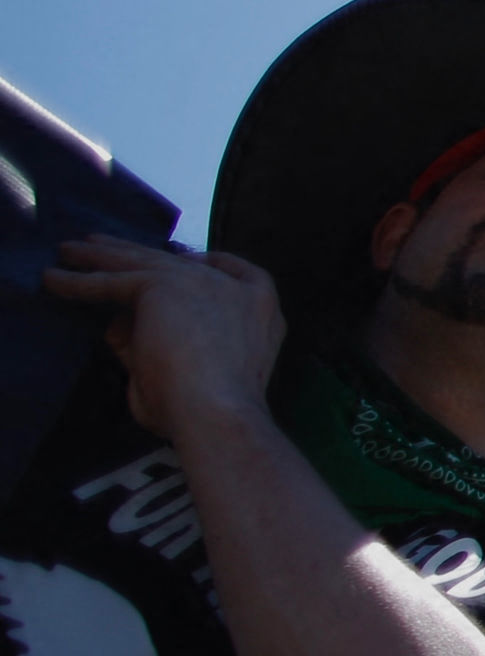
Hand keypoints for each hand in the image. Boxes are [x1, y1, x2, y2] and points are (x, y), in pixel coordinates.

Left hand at [42, 237, 286, 444]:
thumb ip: (161, 344)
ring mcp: (201, 281)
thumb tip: (119, 327)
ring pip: (143, 263)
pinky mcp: (162, 285)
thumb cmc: (212, 410)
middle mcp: (238, 288)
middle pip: (178, 263)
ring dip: (102, 257)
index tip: (181, 260)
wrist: (216, 411)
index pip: (231, 270)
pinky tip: (52, 279)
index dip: (203, 263)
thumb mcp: (203, 368)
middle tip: (107, 244)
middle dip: (139, 253)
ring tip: (71, 251)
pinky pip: (113, 280)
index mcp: (262, 311)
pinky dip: (78, 282)